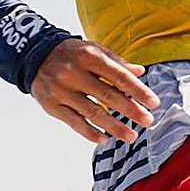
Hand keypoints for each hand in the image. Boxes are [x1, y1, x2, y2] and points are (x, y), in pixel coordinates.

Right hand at [30, 38, 158, 143]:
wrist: (35, 56)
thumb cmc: (73, 54)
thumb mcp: (95, 50)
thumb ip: (117, 62)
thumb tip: (140, 72)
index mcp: (89, 56)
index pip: (119, 76)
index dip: (139, 91)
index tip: (154, 103)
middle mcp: (74, 73)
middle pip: (108, 96)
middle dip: (130, 110)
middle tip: (148, 121)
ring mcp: (61, 90)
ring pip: (92, 112)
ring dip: (114, 127)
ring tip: (131, 136)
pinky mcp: (51, 105)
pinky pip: (74, 122)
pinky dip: (90, 133)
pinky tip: (104, 140)